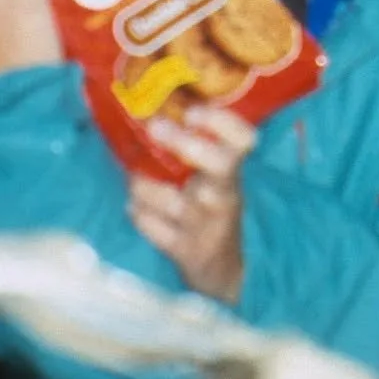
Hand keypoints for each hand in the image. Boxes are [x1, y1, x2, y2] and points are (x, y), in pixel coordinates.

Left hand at [127, 106, 256, 302]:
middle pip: (217, 164)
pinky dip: (139, 214)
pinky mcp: (185, 250)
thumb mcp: (213, 178)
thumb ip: (195, 148)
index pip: (242, 140)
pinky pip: (151, 225)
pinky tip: (139, 210)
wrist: (225, 269)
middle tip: (155, 126)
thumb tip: (154, 108)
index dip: (222, 123)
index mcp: (232, 173)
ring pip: (169, 197)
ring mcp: (205, 225)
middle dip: (185, 143)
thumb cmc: (211, 209)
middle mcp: (223, 195)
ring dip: (142, 185)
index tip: (193, 112)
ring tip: (136, 181)